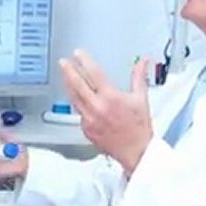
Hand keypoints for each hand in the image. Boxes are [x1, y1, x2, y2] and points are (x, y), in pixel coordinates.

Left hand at [60, 49, 152, 174]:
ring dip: (68, 85)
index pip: (94, 74)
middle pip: (78, 85)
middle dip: (69, 71)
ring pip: (73, 98)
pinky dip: (77, 103)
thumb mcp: (141, 98)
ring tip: (65, 75)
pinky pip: (78, 112)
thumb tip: (142, 61)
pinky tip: (76, 96)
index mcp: (111, 98)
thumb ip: (138, 77)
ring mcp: (89, 119)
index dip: (84, 61)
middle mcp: (97, 108)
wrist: (135, 151)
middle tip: (63, 62)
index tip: (78, 54)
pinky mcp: (85, 128)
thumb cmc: (139, 127)